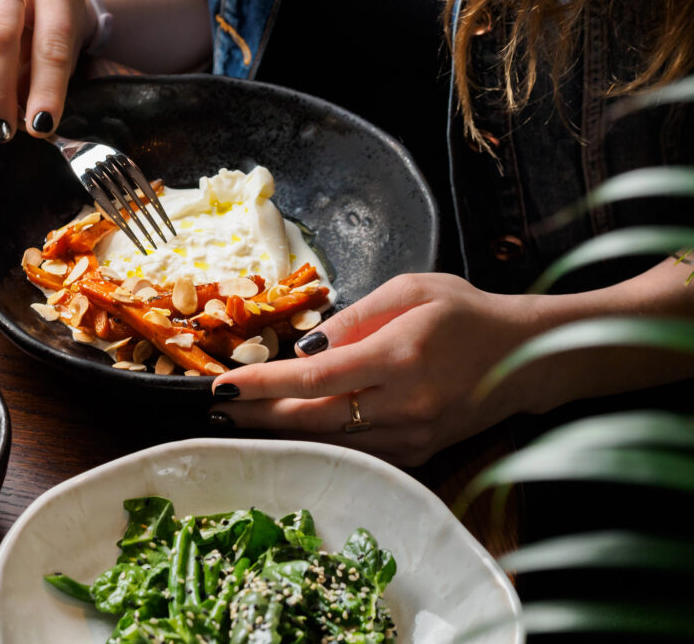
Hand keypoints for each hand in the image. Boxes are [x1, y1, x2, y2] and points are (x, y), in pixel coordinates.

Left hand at [209, 273, 542, 466]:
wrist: (527, 358)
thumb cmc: (466, 312)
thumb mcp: (411, 291)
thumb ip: (354, 317)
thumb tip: (304, 348)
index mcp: (398, 357)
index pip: (314, 378)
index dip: (263, 385)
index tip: (223, 386)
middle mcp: (403, 404)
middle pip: (312, 419)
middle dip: (258, 416)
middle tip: (217, 410)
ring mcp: (411, 436)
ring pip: (329, 442)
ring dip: (280, 434)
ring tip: (238, 422)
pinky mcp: (418, 453)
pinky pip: (354, 452)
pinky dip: (316, 443)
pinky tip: (288, 434)